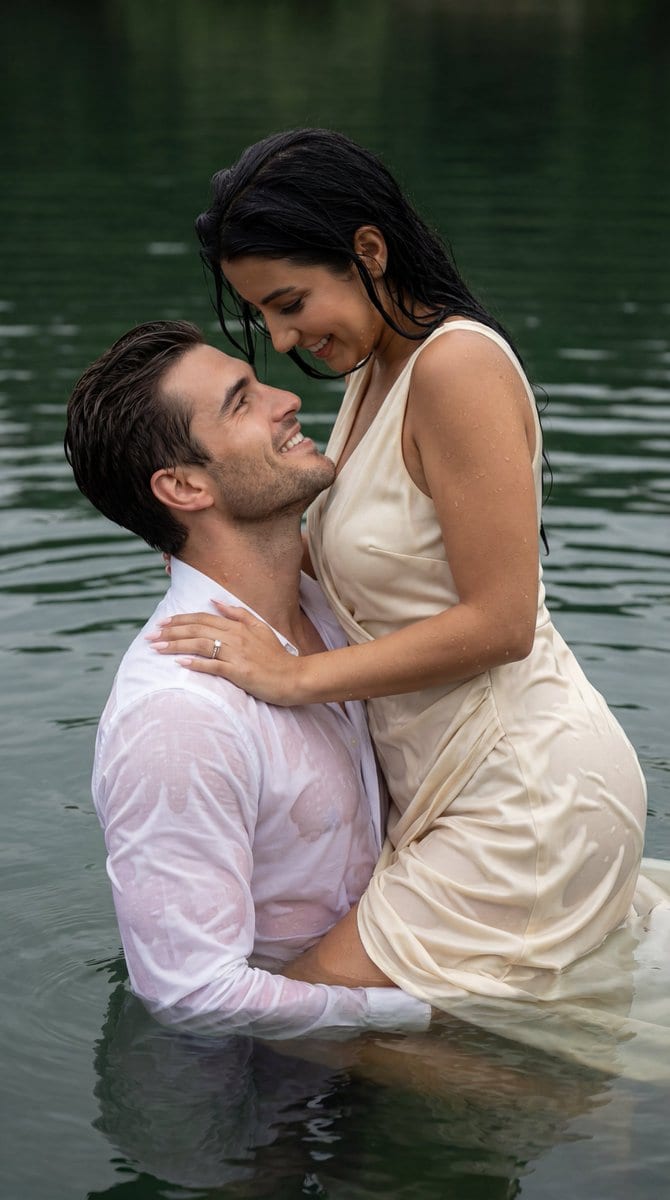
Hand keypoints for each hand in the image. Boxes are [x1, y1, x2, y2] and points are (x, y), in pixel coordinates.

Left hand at [147, 603, 304, 704]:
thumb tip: (215, 601)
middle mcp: (236, 637)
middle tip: (150, 636)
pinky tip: (179, 663)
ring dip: (176, 645)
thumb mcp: (260, 628)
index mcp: (239, 626)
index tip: (163, 622)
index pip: (203, 618)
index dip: (181, 619)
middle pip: (197, 630)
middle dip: (171, 631)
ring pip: (200, 645)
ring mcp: (237, 654)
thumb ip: (238, 614)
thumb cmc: (276, 656)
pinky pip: (213, 665)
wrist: (294, 678)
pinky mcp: (239, 672)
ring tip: (157, 647)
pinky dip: (195, 663)